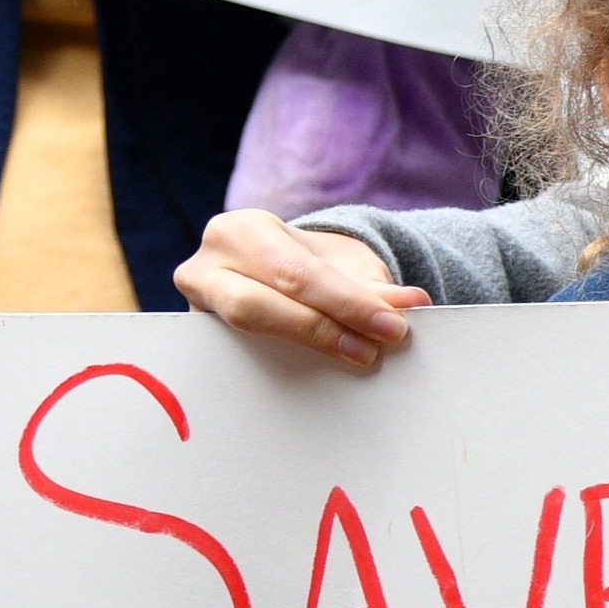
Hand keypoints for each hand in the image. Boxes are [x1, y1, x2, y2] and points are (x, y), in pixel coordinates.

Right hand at [177, 212, 423, 370]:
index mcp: (241, 230)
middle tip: (372, 351)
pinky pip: (238, 355)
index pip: (296, 272)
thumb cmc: (312, 266)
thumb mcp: (344, 266)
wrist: (281, 273)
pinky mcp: (200, 337)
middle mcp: (207, 263)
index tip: (392, 328)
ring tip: (355, 358)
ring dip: (301, 347)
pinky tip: (319, 377)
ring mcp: (197, 303)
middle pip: (259, 303)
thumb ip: (374, 286)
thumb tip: (411, 303)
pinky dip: (280, 366)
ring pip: (242, 328)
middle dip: (320, 329)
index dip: (346, 303)